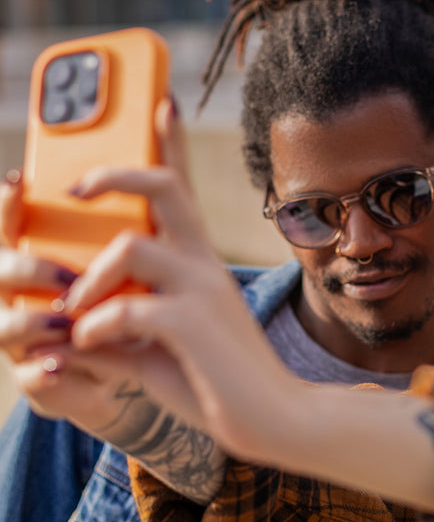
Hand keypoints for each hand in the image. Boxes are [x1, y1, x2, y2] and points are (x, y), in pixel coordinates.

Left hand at [0, 102, 227, 501]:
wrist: (272, 417)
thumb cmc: (217, 378)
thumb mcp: (163, 343)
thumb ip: (122, 323)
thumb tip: (72, 321)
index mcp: (200, 263)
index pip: (184, 191)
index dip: (173, 144)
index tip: (162, 104)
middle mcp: (204, 264)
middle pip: (161, 187)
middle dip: (113, 173)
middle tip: (76, 188)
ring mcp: (201, 290)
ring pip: (131, 244)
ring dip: (88, 279)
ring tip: (74, 313)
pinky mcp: (193, 324)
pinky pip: (125, 308)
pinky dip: (95, 326)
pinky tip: (93, 346)